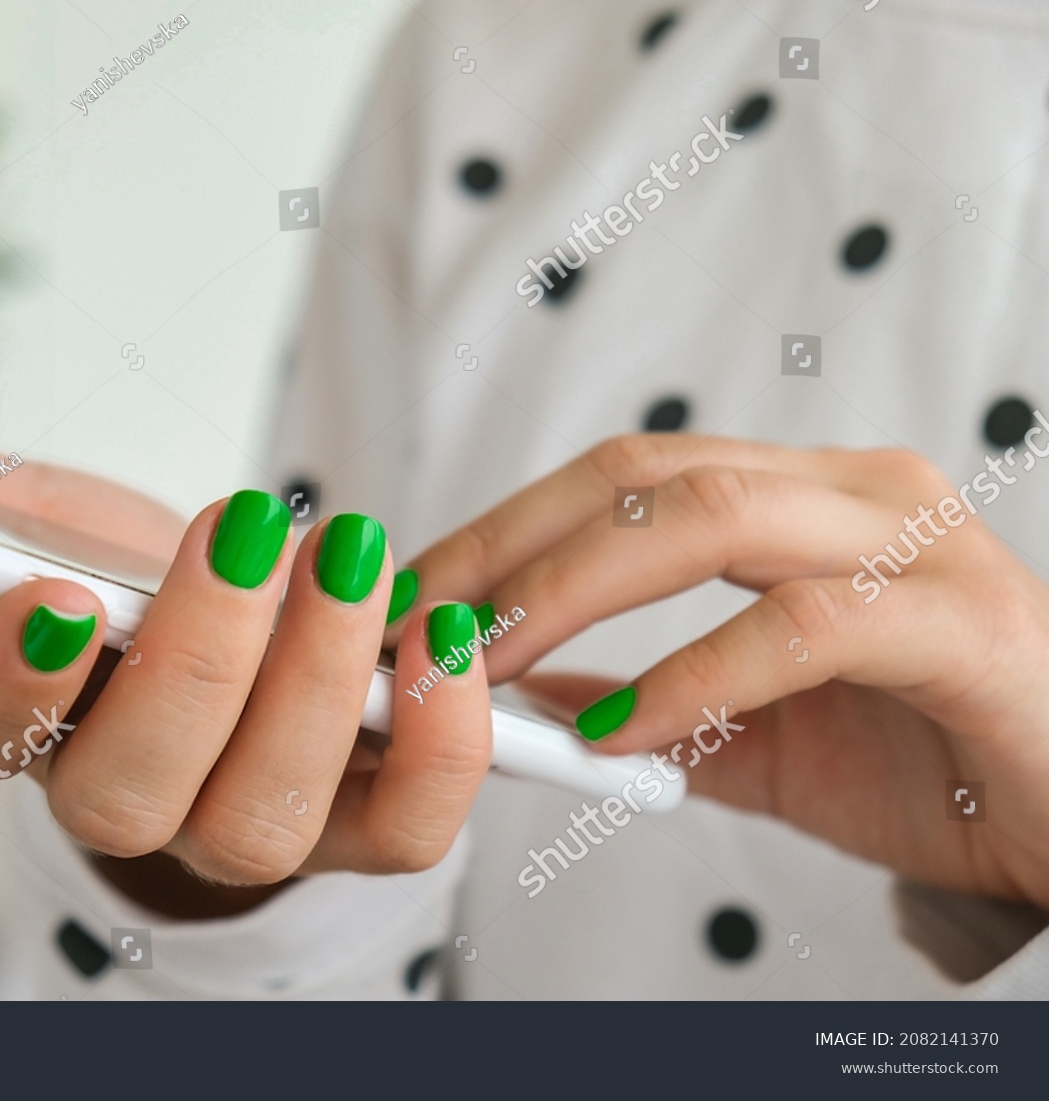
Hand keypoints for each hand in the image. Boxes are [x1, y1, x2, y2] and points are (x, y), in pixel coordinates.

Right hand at [0, 400, 492, 911]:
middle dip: (196, 664)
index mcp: (10, 722)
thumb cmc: (110, 568)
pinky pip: (402, 832)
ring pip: (265, 820)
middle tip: (250, 525)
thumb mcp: (10, 505)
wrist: (230, 616)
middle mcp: (118, 797)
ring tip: (349, 554)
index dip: (14, 680)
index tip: (55, 590)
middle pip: (134, 794)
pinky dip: (436, 745)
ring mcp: (240, 824)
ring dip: (317, 688)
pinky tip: (439, 634)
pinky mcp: (355, 820)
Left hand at [405, 434, 1048, 909]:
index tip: (416, 597)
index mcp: (797, 500)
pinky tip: (619, 730)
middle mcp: (851, 493)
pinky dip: (694, 674)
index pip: (619, 479)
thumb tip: (521, 703)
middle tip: (421, 623)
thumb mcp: (752, 735)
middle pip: (644, 475)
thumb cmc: (924, 765)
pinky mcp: (960, 623)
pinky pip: (803, 624)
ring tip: (487, 660)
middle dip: (512, 546)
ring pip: (712, 516)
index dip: (504, 528)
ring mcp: (913, 544)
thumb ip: (646, 706)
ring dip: (573, 586)